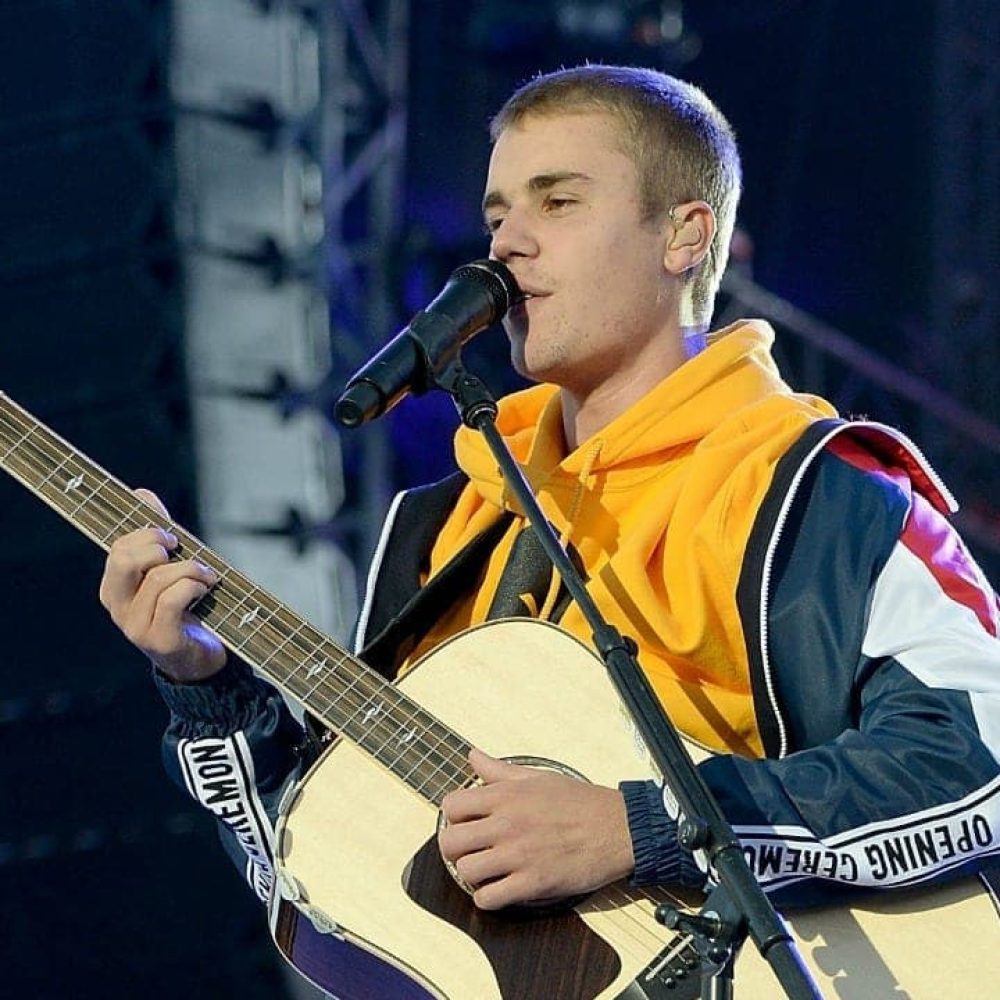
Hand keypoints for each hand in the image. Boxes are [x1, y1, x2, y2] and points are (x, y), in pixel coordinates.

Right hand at [99, 488, 225, 682]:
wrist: (199, 659)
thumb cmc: (185, 610)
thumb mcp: (169, 569)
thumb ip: (156, 535)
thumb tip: (142, 493)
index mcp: (114, 587)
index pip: (118, 547)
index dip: (147, 533)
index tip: (173, 537)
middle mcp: (117, 607)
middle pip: (125, 559)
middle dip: (159, 545)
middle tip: (182, 551)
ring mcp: (136, 626)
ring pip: (158, 577)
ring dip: (191, 569)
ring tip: (206, 577)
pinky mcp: (159, 640)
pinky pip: (174, 599)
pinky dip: (195, 587)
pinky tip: (206, 590)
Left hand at [437, 748, 633, 910]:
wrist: (618, 828)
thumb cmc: (581, 802)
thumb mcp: (537, 777)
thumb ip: (499, 770)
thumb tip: (474, 756)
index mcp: (506, 796)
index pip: (452, 805)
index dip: (453, 816)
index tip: (463, 822)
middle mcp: (508, 824)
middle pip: (451, 842)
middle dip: (454, 848)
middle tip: (468, 850)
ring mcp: (519, 855)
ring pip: (466, 872)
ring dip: (471, 875)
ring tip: (484, 870)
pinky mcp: (533, 883)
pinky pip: (489, 899)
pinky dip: (488, 898)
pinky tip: (498, 888)